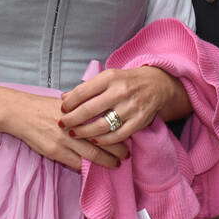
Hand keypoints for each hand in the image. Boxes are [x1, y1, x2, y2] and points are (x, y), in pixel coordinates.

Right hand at [5, 91, 128, 170]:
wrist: (22, 113)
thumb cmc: (45, 106)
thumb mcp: (67, 103)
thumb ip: (83, 109)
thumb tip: (101, 112)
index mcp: (79, 112)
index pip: (104, 123)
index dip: (117, 131)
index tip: (127, 134)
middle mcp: (74, 126)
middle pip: (101, 140)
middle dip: (116, 149)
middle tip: (127, 154)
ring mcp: (65, 140)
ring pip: (91, 155)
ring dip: (106, 161)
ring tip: (116, 164)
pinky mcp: (55, 152)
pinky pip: (75, 163)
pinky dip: (86, 168)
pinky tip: (94, 170)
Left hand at [59, 65, 185, 145]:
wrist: (157, 84)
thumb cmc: (127, 81)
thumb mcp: (108, 77)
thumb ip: (87, 88)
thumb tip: (64, 98)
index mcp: (110, 78)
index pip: (83, 91)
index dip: (70, 102)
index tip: (62, 109)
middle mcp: (120, 92)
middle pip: (89, 110)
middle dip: (72, 120)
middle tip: (63, 125)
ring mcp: (130, 108)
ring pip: (101, 125)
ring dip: (84, 132)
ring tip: (74, 134)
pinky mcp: (138, 121)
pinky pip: (116, 136)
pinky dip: (103, 140)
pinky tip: (94, 140)